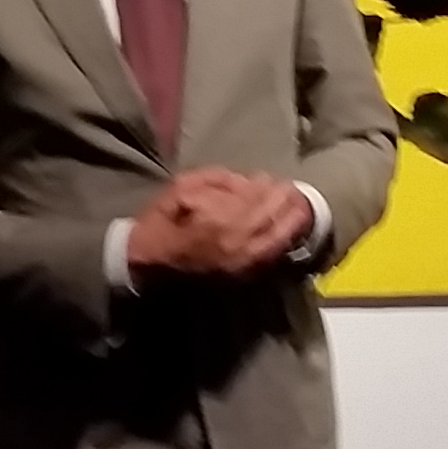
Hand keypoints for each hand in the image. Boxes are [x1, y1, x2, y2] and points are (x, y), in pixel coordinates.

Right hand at [126, 170, 311, 278]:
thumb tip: (246, 181)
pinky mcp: (241, 270)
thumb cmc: (161, 222)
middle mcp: (237, 238)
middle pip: (269, 215)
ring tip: (299, 204)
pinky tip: (292, 228)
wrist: (148, 263)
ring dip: (290, 218)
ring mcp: (242, 258)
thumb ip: (217, 180)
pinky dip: (283, 239)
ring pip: (275, 235)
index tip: (271, 178)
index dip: (266, 186)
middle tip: (291, 188)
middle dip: (282, 199)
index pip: (254, 198)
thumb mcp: (182, 187)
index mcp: (221, 217)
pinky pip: (269, 253)